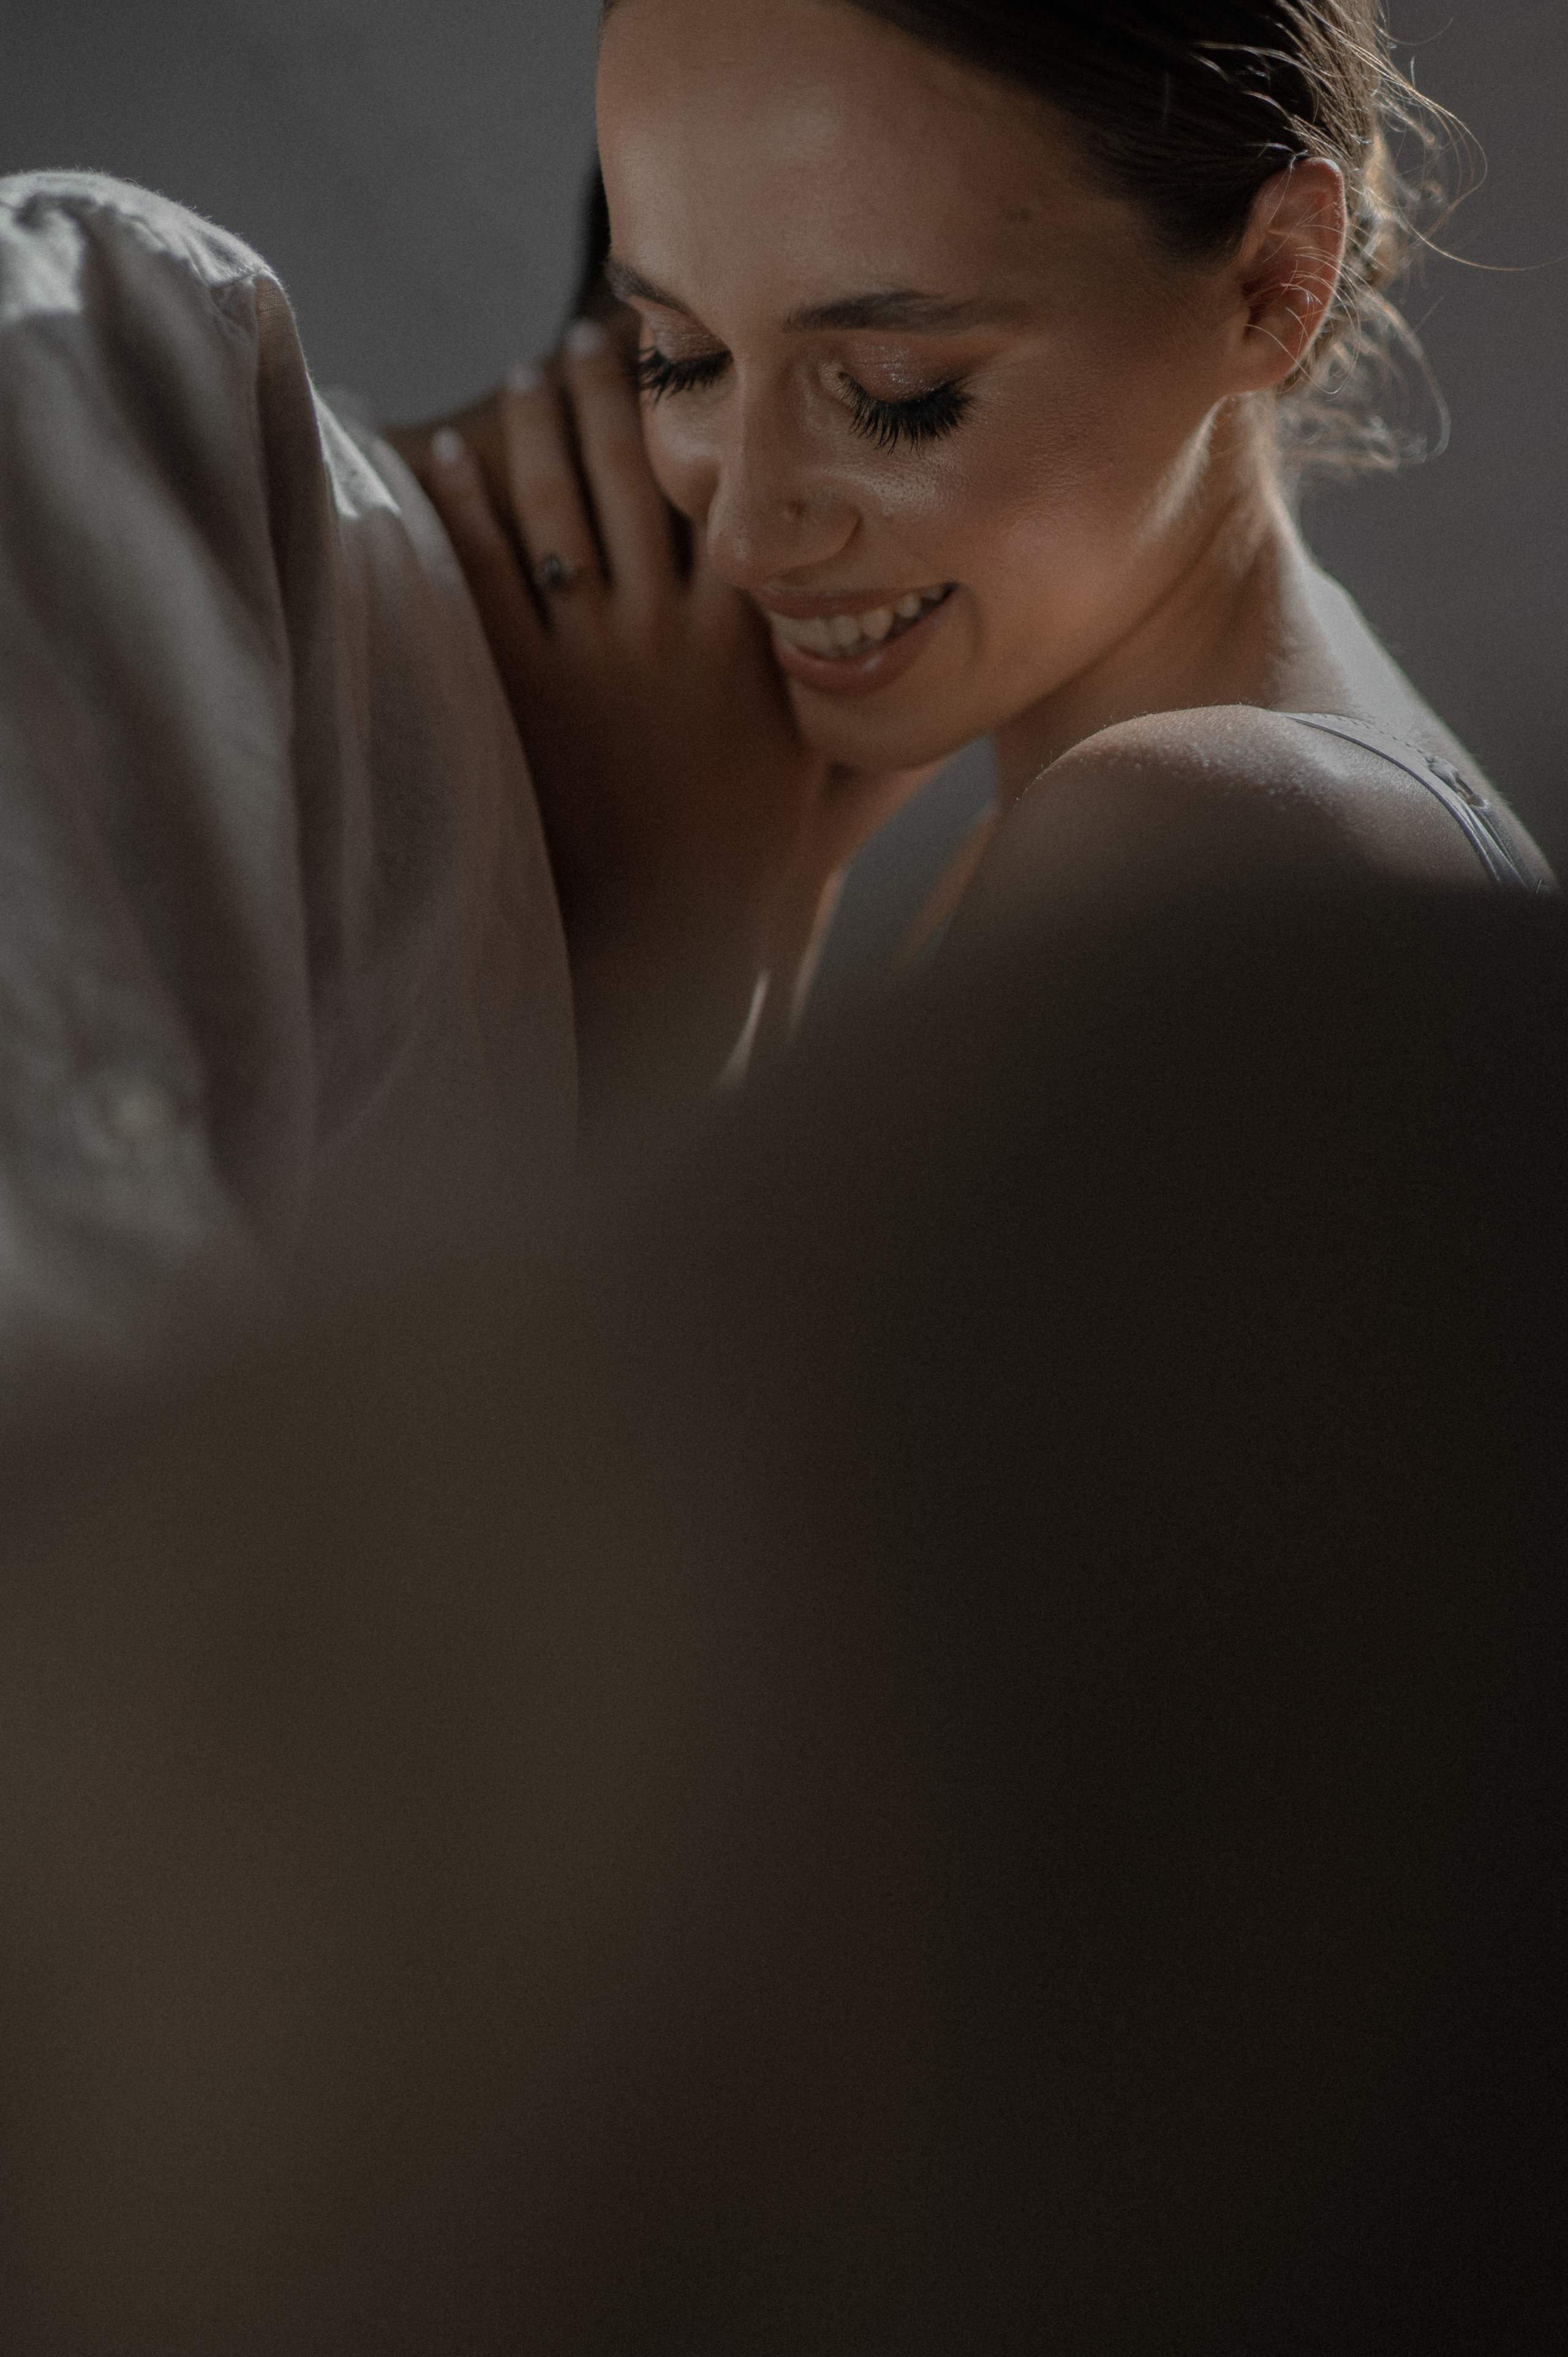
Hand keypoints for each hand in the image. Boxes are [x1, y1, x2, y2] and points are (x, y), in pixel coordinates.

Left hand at [399, 326, 936, 1144]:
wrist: (687, 933)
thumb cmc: (774, 852)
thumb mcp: (845, 757)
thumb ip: (887, 688)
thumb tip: (969, 643)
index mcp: (746, 630)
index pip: (723, 488)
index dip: (699, 413)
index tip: (682, 351)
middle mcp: (667, 627)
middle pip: (631, 475)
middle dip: (607, 394)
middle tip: (587, 338)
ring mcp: (592, 657)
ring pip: (554, 509)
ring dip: (535, 431)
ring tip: (523, 378)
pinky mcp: (529, 690)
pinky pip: (485, 575)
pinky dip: (460, 505)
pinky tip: (444, 451)